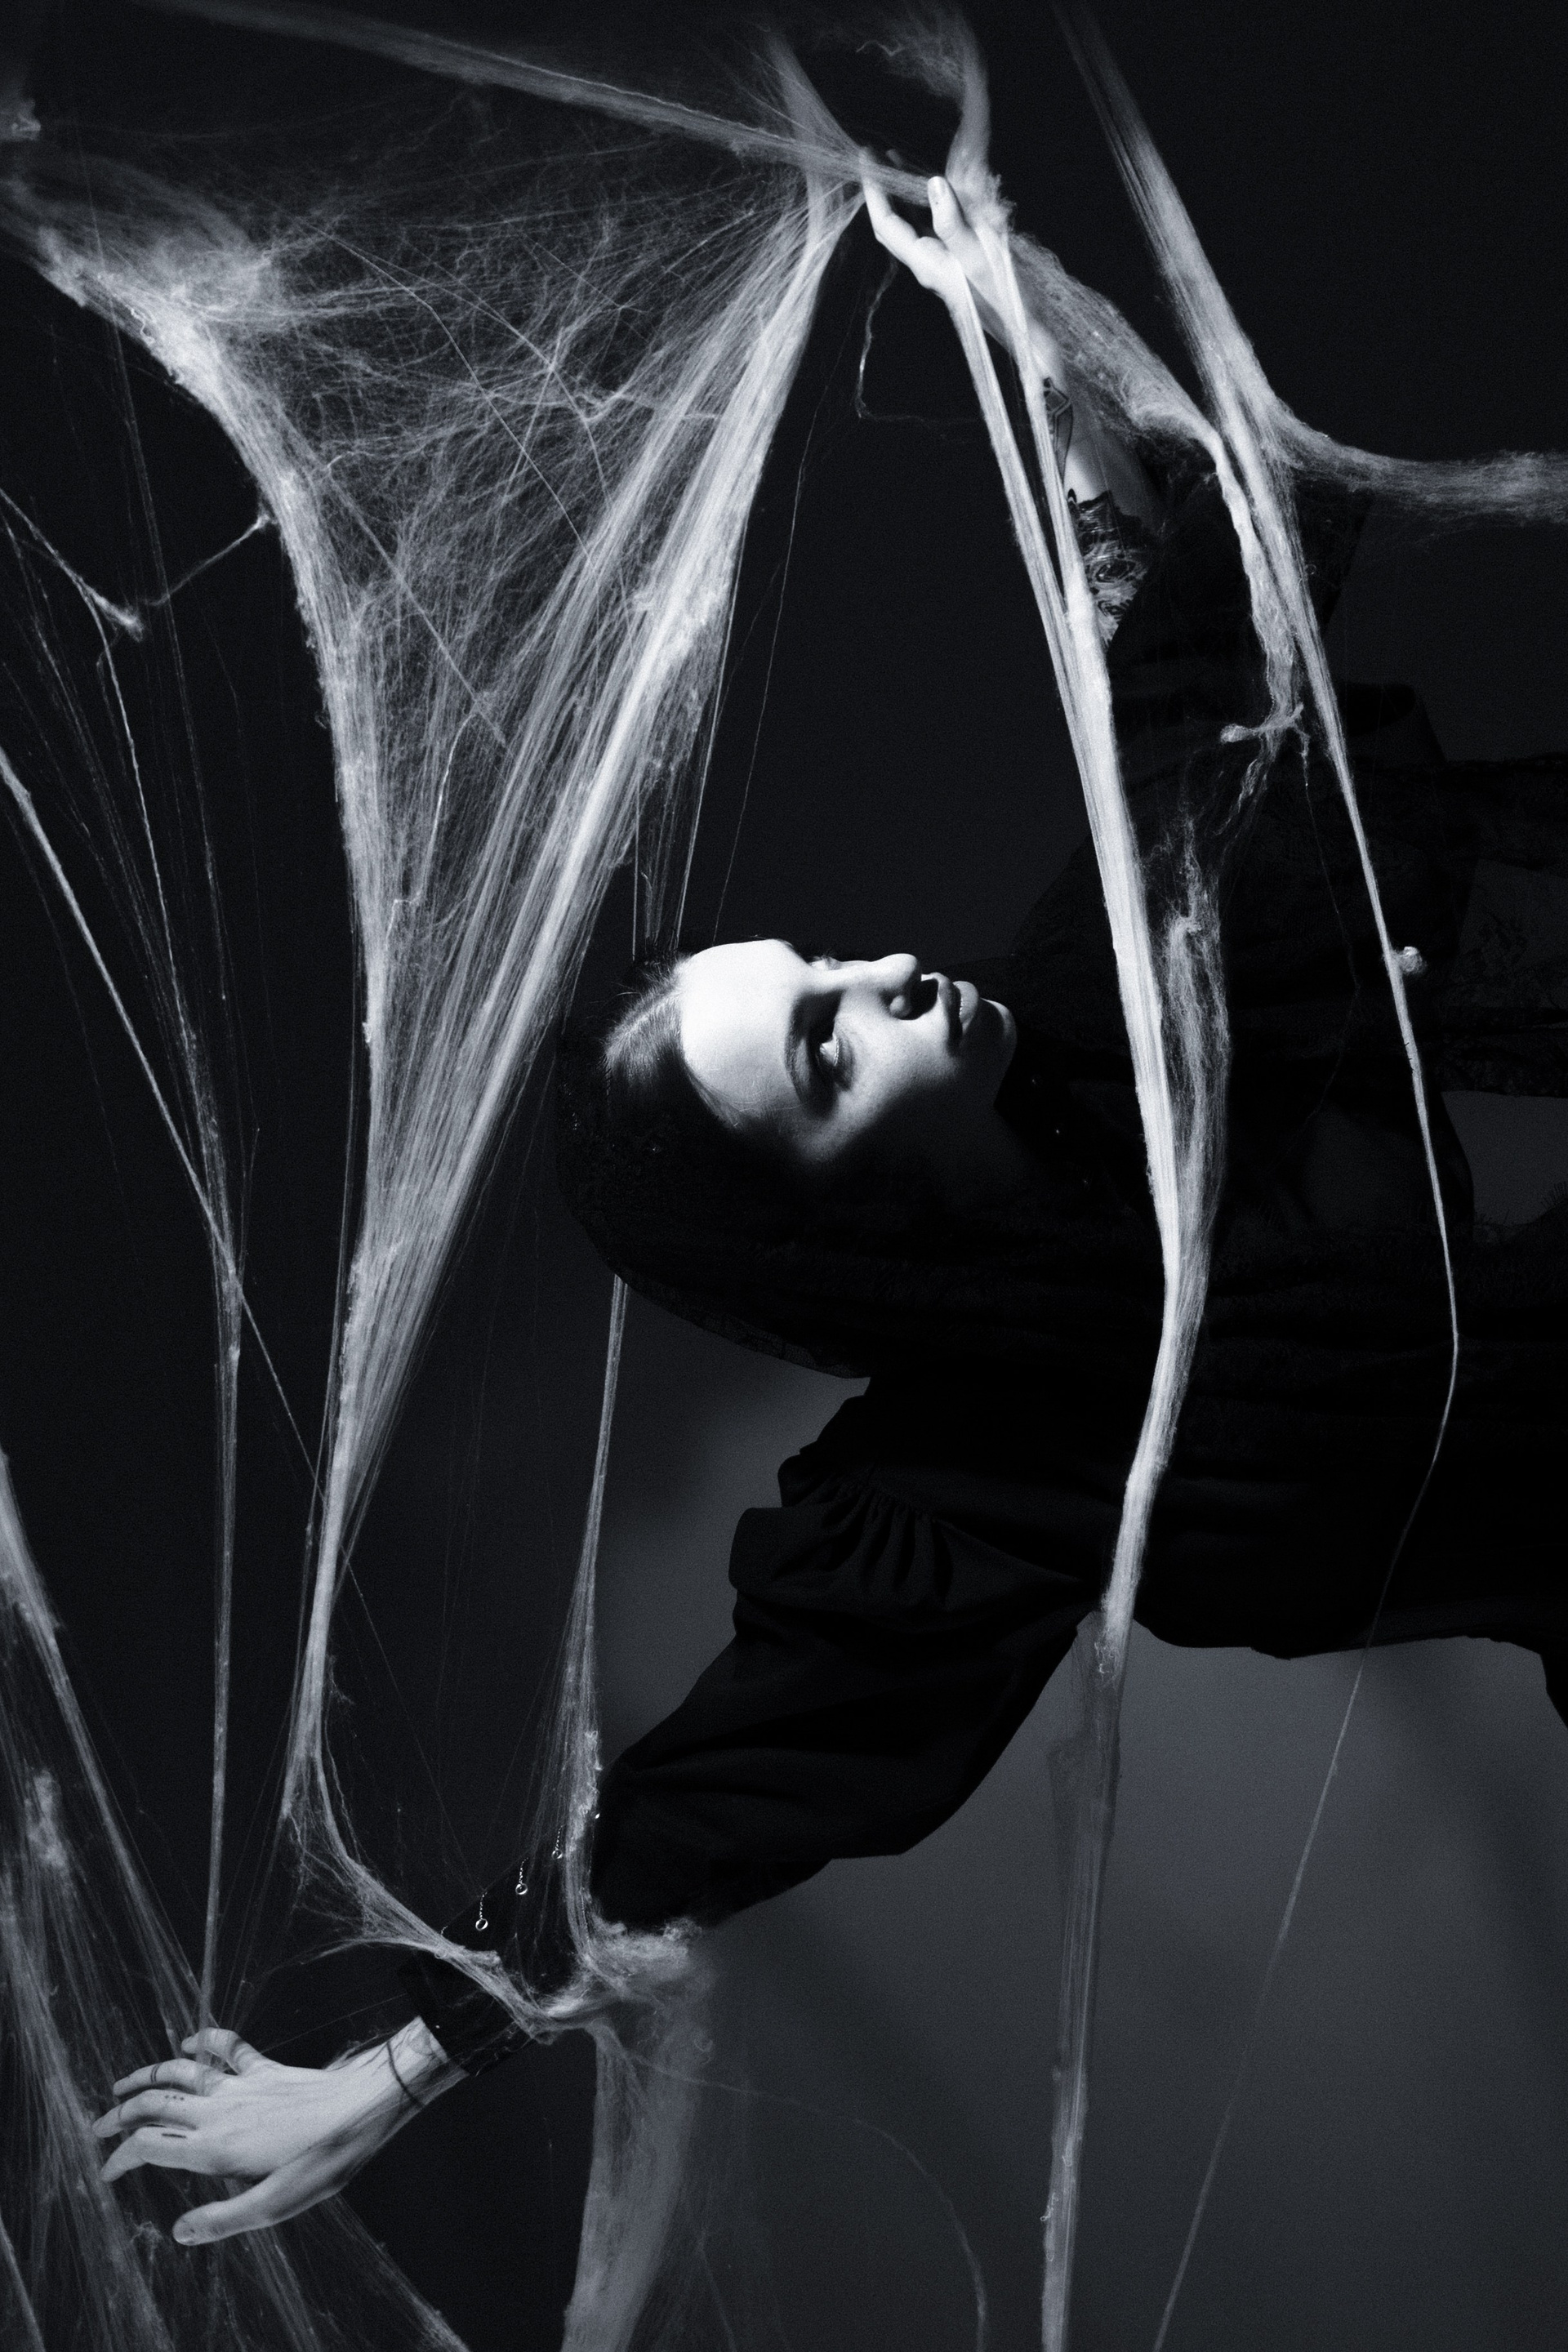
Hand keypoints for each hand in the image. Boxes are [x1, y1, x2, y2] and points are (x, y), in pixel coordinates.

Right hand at [92, 2019, 461, 2243]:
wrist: (360, 2107)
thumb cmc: (321, 2161)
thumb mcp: (273, 2206)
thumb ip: (222, 2219)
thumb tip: (178, 2233)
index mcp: (214, 2149)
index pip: (150, 2146)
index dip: (120, 2158)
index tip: (105, 2172)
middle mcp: (219, 2112)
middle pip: (155, 2105)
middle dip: (121, 2115)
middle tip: (98, 2127)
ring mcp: (240, 2085)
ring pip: (181, 2071)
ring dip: (148, 2075)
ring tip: (123, 2084)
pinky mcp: (264, 2069)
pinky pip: (228, 2048)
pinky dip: (205, 2041)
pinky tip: (192, 2041)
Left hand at [862, 169, 1034, 359]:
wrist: (1025, 327)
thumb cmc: (1005, 295)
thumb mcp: (980, 256)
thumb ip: (954, 222)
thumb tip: (934, 184)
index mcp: (926, 263)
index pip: (886, 224)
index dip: (873, 190)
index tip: (867, 156)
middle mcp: (928, 262)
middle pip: (892, 223)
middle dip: (880, 189)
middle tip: (874, 154)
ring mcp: (942, 261)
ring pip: (911, 221)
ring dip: (901, 191)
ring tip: (896, 158)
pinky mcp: (957, 259)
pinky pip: (932, 224)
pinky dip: (925, 200)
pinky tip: (931, 182)